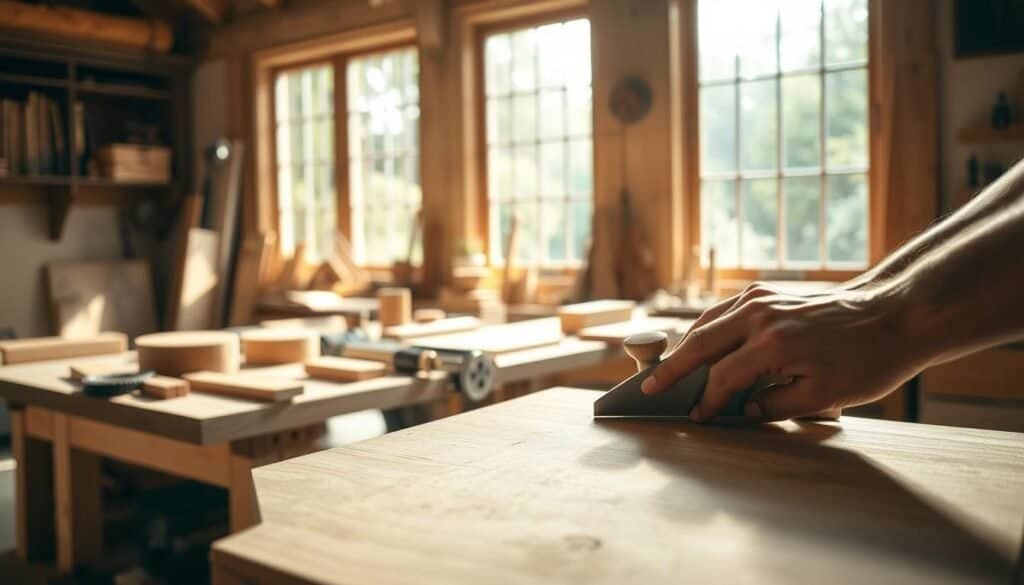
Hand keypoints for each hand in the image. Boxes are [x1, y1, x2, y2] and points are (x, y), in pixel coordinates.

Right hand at [641, 286, 923, 422]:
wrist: (895, 314)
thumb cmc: (866, 359)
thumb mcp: (823, 395)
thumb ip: (774, 404)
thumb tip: (743, 410)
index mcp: (772, 343)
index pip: (722, 377)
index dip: (707, 402)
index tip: (698, 418)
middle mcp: (759, 315)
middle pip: (700, 343)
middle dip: (673, 369)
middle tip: (649, 388)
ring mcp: (760, 298)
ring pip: (707, 322)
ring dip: (687, 347)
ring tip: (669, 369)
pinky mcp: (766, 291)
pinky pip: (723, 310)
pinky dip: (706, 329)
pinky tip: (700, 344)